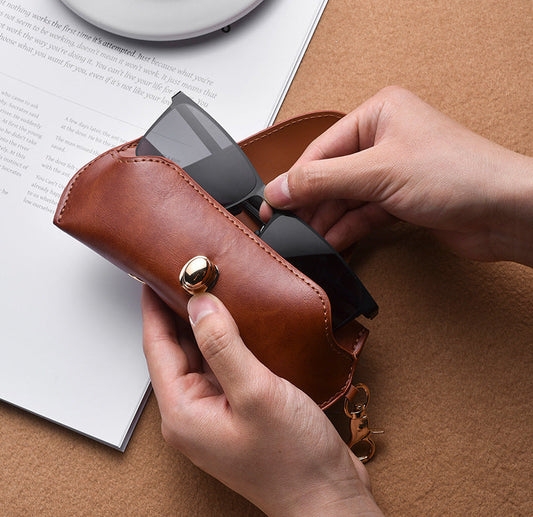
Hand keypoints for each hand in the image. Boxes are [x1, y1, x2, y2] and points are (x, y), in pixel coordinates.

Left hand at [142, 286, 382, 516]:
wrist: (326, 495)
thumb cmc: (292, 459)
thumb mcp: (255, 393)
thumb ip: (223, 345)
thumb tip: (198, 305)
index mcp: (183, 411)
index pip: (157, 347)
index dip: (154, 308)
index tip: (153, 276)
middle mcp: (193, 412)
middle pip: (177, 349)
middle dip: (181, 311)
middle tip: (189, 275)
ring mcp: (215, 411)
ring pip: (202, 356)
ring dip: (206, 325)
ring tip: (213, 290)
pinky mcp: (237, 409)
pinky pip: (223, 366)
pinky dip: (227, 341)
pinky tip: (239, 324)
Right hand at [263, 86, 532, 266]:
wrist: (504, 211)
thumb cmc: (459, 174)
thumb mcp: (378, 172)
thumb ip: (323, 180)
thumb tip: (281, 187)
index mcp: (378, 114)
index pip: (322, 148)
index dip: (295, 179)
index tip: (273, 203)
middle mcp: (384, 139)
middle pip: (331, 174)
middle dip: (311, 202)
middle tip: (285, 224)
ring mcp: (392, 170)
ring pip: (345, 196)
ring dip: (327, 219)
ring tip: (307, 238)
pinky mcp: (400, 198)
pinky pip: (362, 212)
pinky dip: (347, 227)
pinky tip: (333, 241)